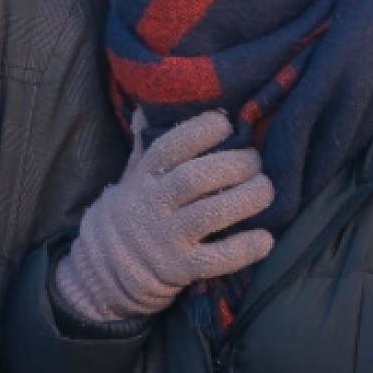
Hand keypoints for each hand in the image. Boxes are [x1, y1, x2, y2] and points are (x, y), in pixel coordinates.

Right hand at [54, 111, 274, 321]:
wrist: (105, 268)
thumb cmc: (133, 211)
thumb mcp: (131, 176)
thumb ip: (146, 144)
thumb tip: (147, 104)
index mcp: (143, 177)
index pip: (169, 147)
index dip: (200, 131)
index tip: (226, 124)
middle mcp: (153, 204)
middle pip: (194, 178)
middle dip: (233, 165)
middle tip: (255, 161)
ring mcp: (166, 238)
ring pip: (210, 214)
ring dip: (246, 199)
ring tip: (266, 189)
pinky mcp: (180, 268)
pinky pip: (216, 259)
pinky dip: (244, 249)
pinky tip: (266, 239)